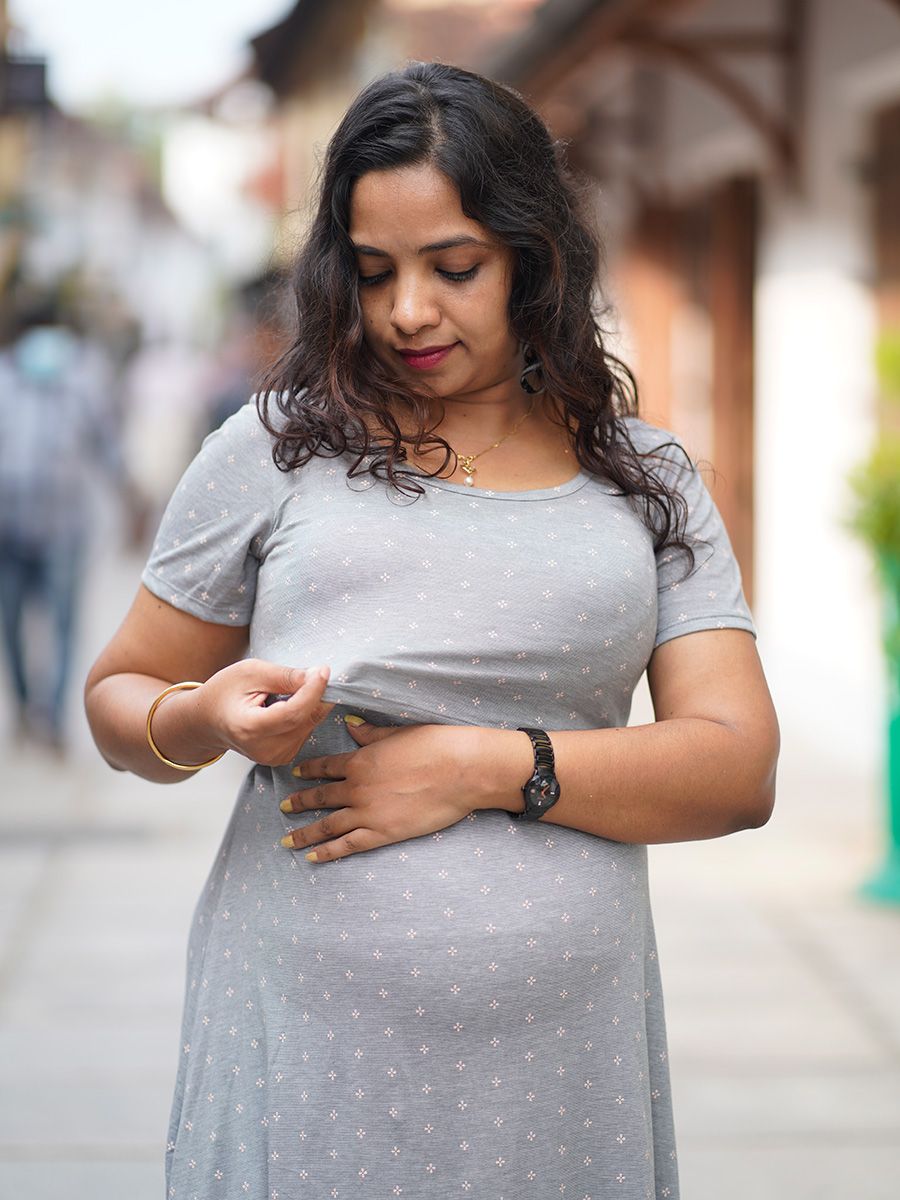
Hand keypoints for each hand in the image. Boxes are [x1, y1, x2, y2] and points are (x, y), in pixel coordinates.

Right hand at [193, 658, 335, 765]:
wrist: (208, 720)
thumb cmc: (225, 692)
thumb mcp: (250, 672)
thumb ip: (285, 675)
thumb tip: (318, 675)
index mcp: (249, 728)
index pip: (292, 713)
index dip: (312, 691)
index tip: (324, 670)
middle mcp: (264, 749)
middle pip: (305, 719)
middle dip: (316, 694)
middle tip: (312, 672)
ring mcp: (274, 757)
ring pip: (310, 724)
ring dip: (310, 703)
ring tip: (284, 692)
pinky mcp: (283, 757)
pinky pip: (306, 730)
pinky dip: (305, 713)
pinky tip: (285, 705)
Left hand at [279, 720, 492, 860]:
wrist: (459, 770)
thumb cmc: (434, 746)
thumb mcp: (398, 733)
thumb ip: (370, 733)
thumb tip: (350, 723)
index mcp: (360, 761)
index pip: (325, 767)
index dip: (308, 771)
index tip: (295, 774)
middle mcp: (356, 788)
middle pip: (320, 797)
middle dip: (299, 803)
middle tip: (282, 807)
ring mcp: (367, 813)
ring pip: (327, 825)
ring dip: (305, 833)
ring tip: (287, 840)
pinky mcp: (382, 833)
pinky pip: (347, 846)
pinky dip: (327, 853)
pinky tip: (312, 858)